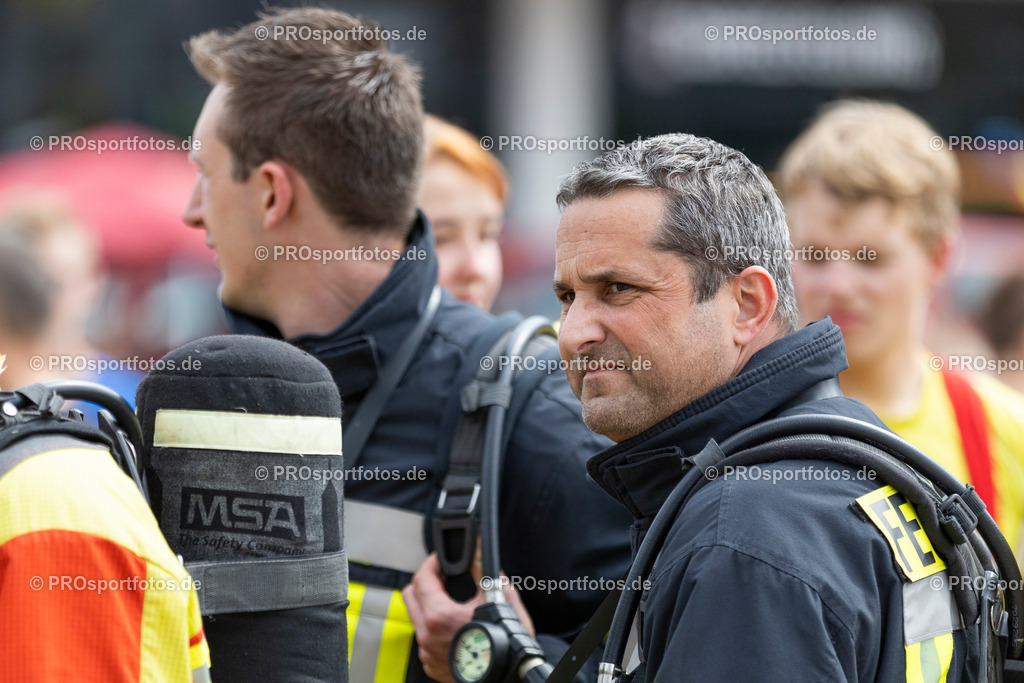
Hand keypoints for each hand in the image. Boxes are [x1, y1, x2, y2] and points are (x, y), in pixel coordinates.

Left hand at [402, 548, 535, 681]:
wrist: (510, 676)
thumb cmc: (507, 643)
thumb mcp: (500, 599)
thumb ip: (483, 569)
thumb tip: (476, 550)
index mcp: (439, 616)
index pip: (422, 578)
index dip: (432, 563)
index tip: (441, 559)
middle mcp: (427, 636)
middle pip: (409, 595)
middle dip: (425, 582)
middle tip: (443, 577)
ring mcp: (427, 652)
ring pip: (416, 618)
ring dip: (428, 605)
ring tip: (451, 601)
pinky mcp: (431, 665)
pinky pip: (425, 639)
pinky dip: (434, 628)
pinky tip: (453, 626)